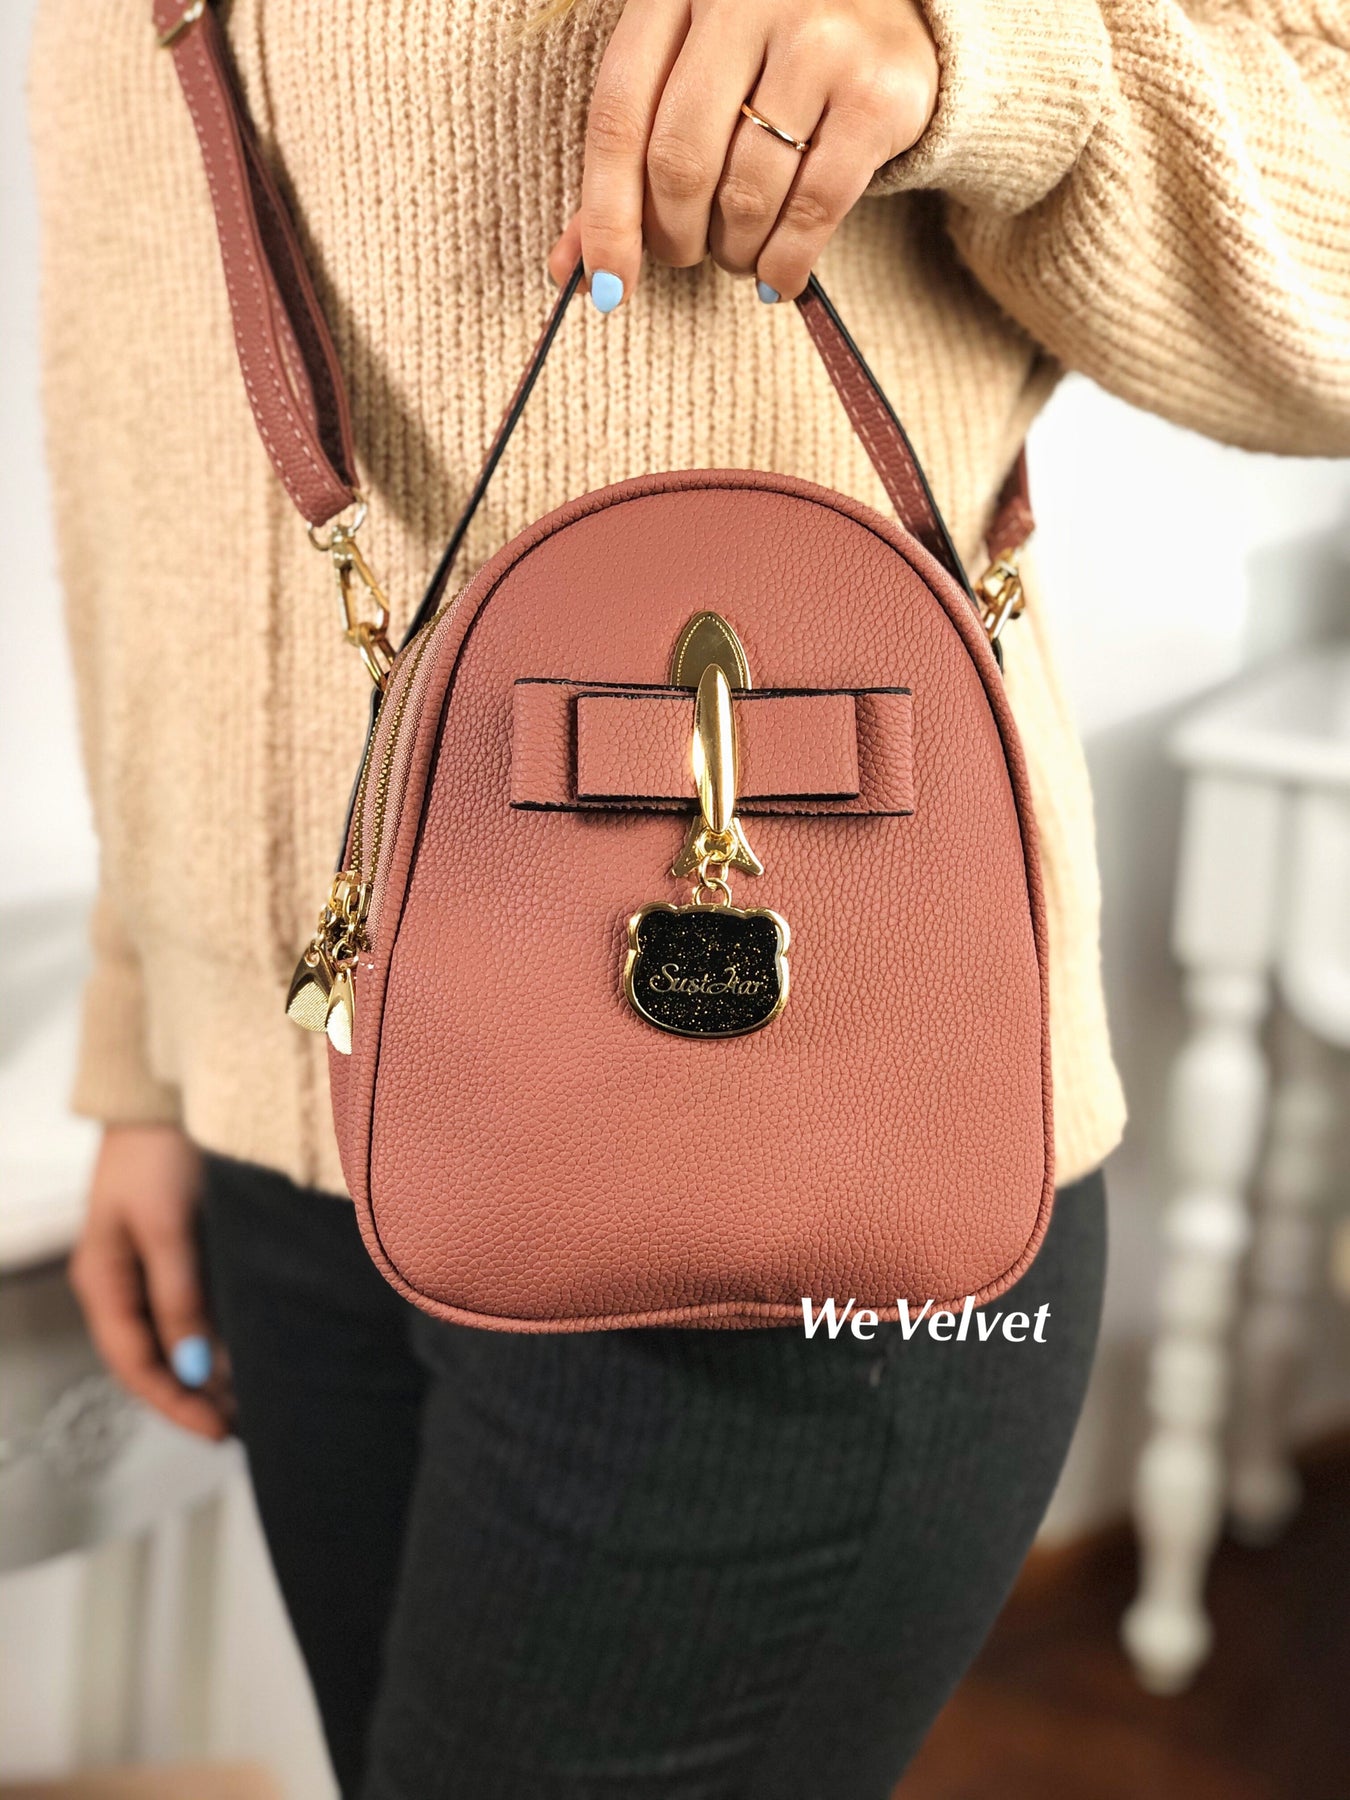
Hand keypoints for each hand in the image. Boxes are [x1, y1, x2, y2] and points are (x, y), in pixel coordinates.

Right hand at [69, 1125, 229, 1440]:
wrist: (167, 1093)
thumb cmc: (158, 1149)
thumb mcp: (165, 1226)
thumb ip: (178, 1294)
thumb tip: (193, 1365)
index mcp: (103, 1280)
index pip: (135, 1362)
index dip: (174, 1402)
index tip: (216, 1429)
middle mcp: (123, 1282)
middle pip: (155, 1357)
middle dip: (194, 1397)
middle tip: (242, 1427)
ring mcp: (151, 1267)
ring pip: (178, 1337)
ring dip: (210, 1372)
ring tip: (251, 1403)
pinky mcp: (182, 1250)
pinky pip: (195, 1309)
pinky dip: (219, 1336)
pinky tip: (247, 1354)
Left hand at [547, 0, 937, 306]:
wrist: (893, 12)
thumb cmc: (767, 54)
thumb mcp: (688, 76)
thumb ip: (629, 161)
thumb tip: (568, 267)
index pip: (619, 116)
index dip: (606, 215)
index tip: (607, 286)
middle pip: (680, 161)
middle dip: (675, 237)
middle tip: (687, 254)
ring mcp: (818, 40)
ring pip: (746, 193)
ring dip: (733, 252)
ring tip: (737, 254)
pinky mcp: (876, 93)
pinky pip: (813, 209)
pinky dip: (785, 263)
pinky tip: (777, 276)